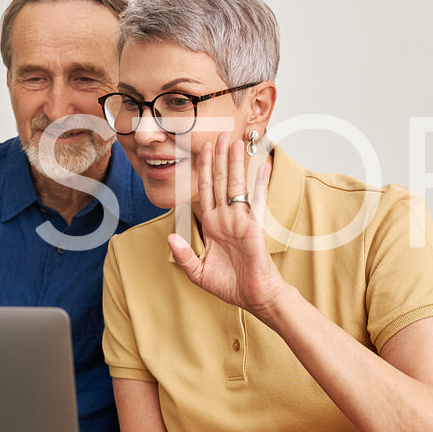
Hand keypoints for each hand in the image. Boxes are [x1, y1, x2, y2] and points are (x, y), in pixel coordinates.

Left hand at [166, 135, 284, 315]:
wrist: (253, 297)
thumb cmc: (230, 285)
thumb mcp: (198, 272)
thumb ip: (183, 255)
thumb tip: (170, 237)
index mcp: (212, 225)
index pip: (205, 191)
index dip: (204, 170)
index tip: (202, 150)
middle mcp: (226, 218)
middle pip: (220, 181)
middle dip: (217, 158)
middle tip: (218, 134)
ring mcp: (240, 220)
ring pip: (235, 184)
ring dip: (234, 162)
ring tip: (234, 140)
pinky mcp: (255, 226)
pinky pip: (257, 199)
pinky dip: (260, 181)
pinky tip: (262, 163)